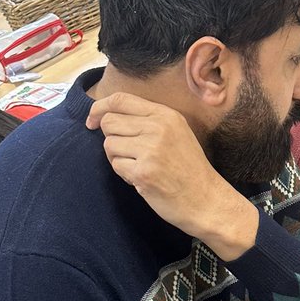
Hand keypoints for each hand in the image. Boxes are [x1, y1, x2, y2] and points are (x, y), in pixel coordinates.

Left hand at [85, 92, 257, 258]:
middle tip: (127, 154)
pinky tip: (142, 179)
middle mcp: (158, 128)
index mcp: (165, 115)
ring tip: (138, 167)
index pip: (120, 99)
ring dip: (117, 158)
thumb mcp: (177, 134)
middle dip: (111, 138)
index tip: (92, 121)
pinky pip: (116, 165)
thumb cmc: (190, 170)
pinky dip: (124, 174)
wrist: (207, 201)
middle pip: (109, 121)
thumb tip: (107, 115)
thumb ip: (149, 121)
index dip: (99, 108)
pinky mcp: (144, 172)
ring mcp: (151, 150)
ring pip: (109, 144)